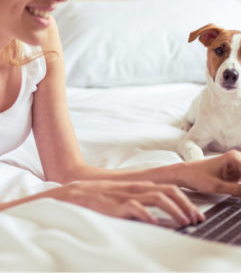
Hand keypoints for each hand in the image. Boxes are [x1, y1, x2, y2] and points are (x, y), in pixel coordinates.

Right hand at [47, 180, 204, 225]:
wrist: (76, 192)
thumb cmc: (101, 196)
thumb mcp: (124, 195)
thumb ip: (140, 200)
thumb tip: (158, 215)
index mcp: (139, 186)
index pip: (169, 189)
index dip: (185, 201)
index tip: (194, 214)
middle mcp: (136, 188)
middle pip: (168, 191)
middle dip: (185, 204)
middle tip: (195, 219)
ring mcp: (126, 195)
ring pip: (157, 197)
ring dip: (174, 209)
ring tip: (183, 222)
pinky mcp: (115, 205)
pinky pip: (134, 207)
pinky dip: (148, 214)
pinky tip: (155, 223)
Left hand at [182, 150, 240, 194]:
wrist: (184, 175)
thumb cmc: (196, 176)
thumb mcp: (218, 187)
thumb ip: (238, 191)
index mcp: (234, 157)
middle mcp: (236, 158)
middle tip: (238, 192)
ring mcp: (236, 165)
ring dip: (240, 187)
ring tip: (226, 186)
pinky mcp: (234, 172)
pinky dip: (240, 187)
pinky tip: (237, 191)